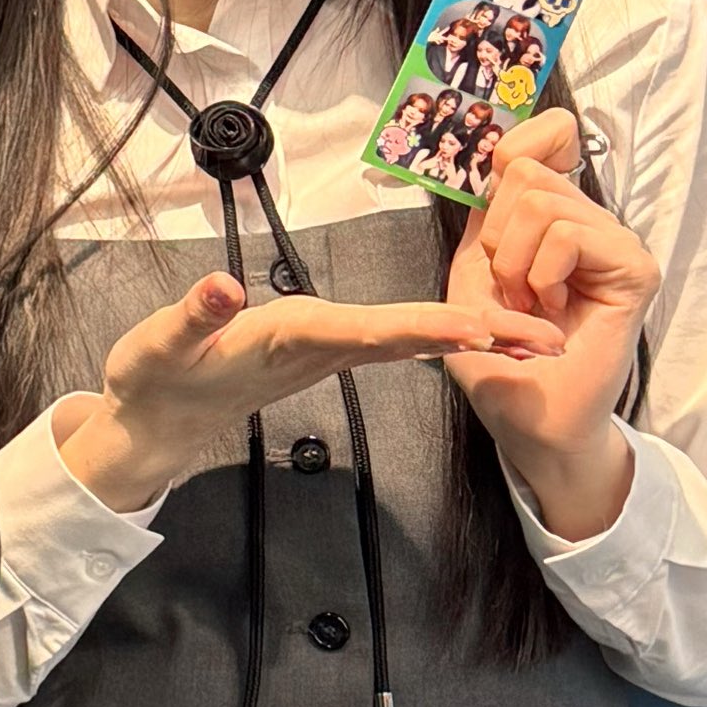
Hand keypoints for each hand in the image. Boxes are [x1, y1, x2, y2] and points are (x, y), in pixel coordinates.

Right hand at [58, 271, 563, 516]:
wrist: (158, 420)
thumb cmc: (156, 377)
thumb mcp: (159, 344)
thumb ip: (194, 315)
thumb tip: (223, 286)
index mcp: (290, 340)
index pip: (367, 332)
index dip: (423, 327)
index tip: (478, 328)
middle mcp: (320, 348)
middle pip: (409, 339)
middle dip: (477, 337)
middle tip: (549, 339)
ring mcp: (326, 353)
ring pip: (409, 342)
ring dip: (471, 337)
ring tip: (537, 334)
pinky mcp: (323, 350)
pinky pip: (393, 340)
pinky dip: (436, 331)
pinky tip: (474, 327)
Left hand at [445, 129, 658, 540]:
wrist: (533, 420)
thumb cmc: (500, 361)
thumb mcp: (472, 280)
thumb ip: (485, 221)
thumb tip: (502, 158)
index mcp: (550, 219)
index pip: (546, 138)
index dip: (514, 144)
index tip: (492, 188)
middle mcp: (586, 222)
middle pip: (525, 170)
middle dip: (495, 234)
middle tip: (510, 290)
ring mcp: (613, 241)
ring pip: (541, 200)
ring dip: (513, 263)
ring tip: (530, 307)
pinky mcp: (633, 266)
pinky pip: (566, 233)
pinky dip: (541, 273)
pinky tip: (553, 312)